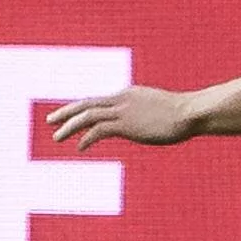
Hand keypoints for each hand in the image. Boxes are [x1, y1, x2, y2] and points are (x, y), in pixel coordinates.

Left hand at [49, 87, 197, 149]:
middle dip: (66, 112)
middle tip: (50, 120)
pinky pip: (98, 130)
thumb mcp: (160, 110)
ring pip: (87, 115)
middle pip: (87, 103)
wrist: (191, 113)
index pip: (99, 100)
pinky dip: (86, 138)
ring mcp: (123, 111)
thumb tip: (149, 122)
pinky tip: (80, 147)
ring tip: (56, 137)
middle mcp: (122, 99)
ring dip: (68, 126)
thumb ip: (147, 114)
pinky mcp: (125, 124)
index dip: (82, 108)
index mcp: (129, 94)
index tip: (70, 116)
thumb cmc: (183, 114)